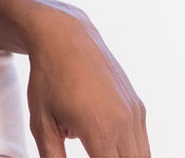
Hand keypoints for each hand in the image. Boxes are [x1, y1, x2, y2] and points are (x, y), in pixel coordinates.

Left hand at [26, 15, 147, 156]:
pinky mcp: (137, 106)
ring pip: (142, 156)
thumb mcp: (41, 123)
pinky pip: (141, 141)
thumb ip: (53, 157)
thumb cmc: (48, 79)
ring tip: (98, 151)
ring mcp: (134, 113)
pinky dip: (130, 152)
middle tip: (94, 157)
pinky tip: (109, 148)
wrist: (66, 38)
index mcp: (99, 130)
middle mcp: (124, 122)